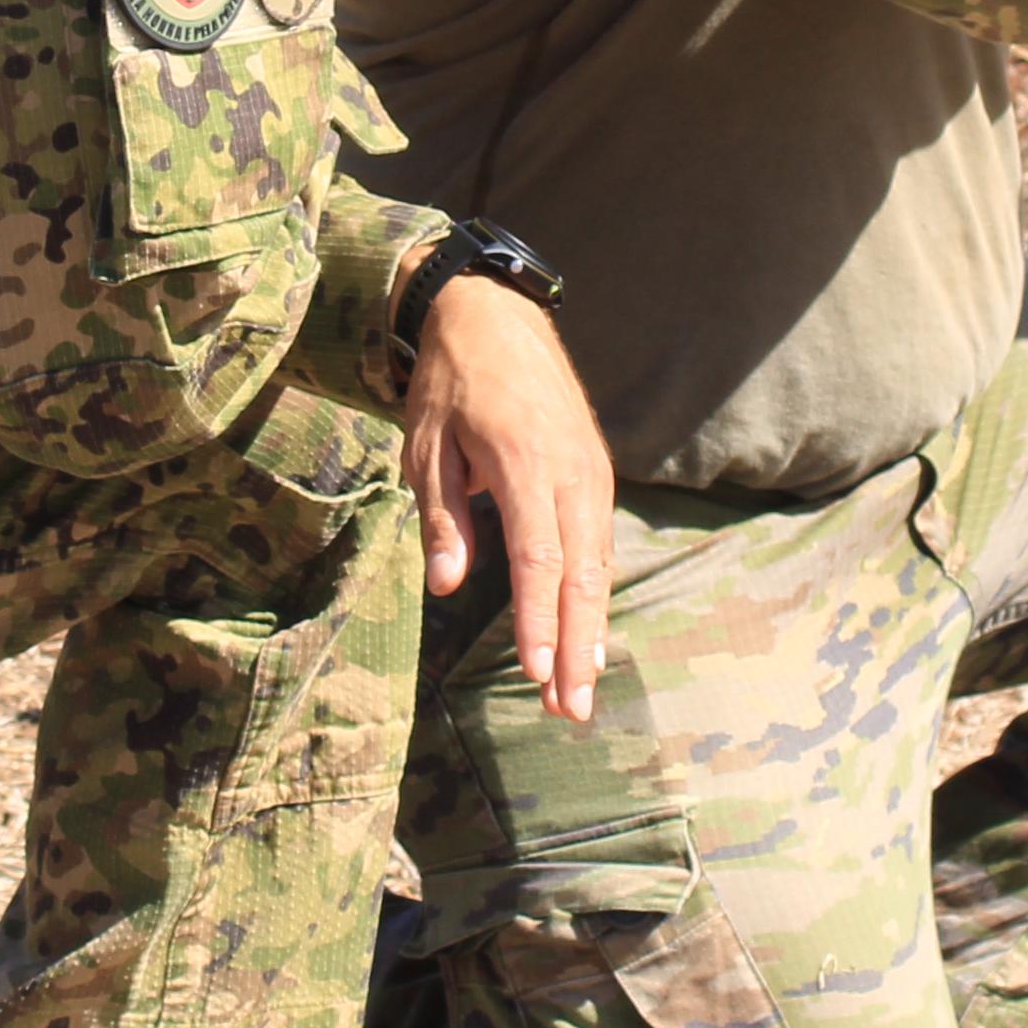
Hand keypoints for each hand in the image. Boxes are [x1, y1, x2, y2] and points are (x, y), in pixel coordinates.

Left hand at [399, 276, 612, 721]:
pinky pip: (600, 545)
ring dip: (591, 631)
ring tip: (580, 692)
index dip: (540, 621)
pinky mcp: (596, 474)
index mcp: (526, 464)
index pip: (539, 559)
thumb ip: (442, 517)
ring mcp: (591, 473)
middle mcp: (571, 472)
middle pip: (583, 576)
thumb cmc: (452, 383)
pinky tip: (589, 635)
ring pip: (599, 566)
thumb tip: (448, 585)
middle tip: (572, 710)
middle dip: (578, 647)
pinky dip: (596, 596)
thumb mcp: (427, 446)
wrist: (496, 317)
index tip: (537, 674)